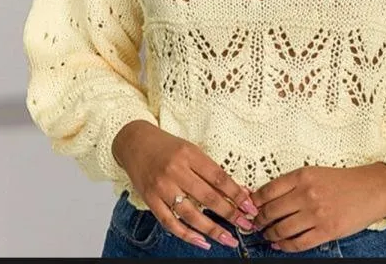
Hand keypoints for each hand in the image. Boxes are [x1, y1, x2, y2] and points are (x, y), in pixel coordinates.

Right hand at [111, 120, 258, 249]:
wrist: (135, 143)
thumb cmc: (168, 146)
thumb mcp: (193, 151)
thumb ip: (212, 171)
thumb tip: (238, 190)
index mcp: (190, 155)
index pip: (218, 178)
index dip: (236, 194)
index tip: (250, 206)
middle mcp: (175, 171)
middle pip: (207, 197)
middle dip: (230, 214)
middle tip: (246, 225)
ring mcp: (161, 187)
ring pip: (190, 214)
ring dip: (212, 229)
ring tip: (228, 239)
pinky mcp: (150, 200)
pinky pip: (170, 222)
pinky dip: (187, 235)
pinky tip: (202, 241)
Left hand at [248, 163, 385, 252]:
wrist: (372, 189)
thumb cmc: (344, 181)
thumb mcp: (315, 173)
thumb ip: (292, 184)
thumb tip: (266, 196)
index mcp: (303, 176)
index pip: (267, 190)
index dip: (254, 202)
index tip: (249, 207)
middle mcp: (307, 194)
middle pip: (271, 211)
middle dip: (259, 220)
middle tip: (254, 223)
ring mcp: (316, 213)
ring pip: (281, 229)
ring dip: (269, 234)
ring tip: (267, 234)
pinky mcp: (326, 231)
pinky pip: (298, 243)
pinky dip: (284, 246)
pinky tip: (279, 243)